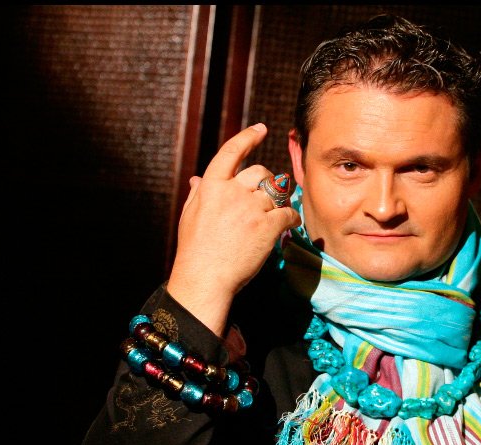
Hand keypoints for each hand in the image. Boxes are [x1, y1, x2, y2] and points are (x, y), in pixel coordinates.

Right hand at [166, 123, 299, 334]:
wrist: (204, 278)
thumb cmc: (195, 251)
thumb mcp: (189, 216)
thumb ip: (198, 194)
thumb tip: (198, 179)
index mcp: (211, 186)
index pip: (231, 153)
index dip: (248, 138)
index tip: (260, 129)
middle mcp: (232, 192)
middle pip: (260, 173)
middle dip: (266, 183)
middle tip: (265, 200)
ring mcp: (251, 208)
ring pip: (276, 194)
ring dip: (278, 203)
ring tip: (273, 218)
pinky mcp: (268, 226)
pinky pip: (288, 213)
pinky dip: (291, 218)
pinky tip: (288, 225)